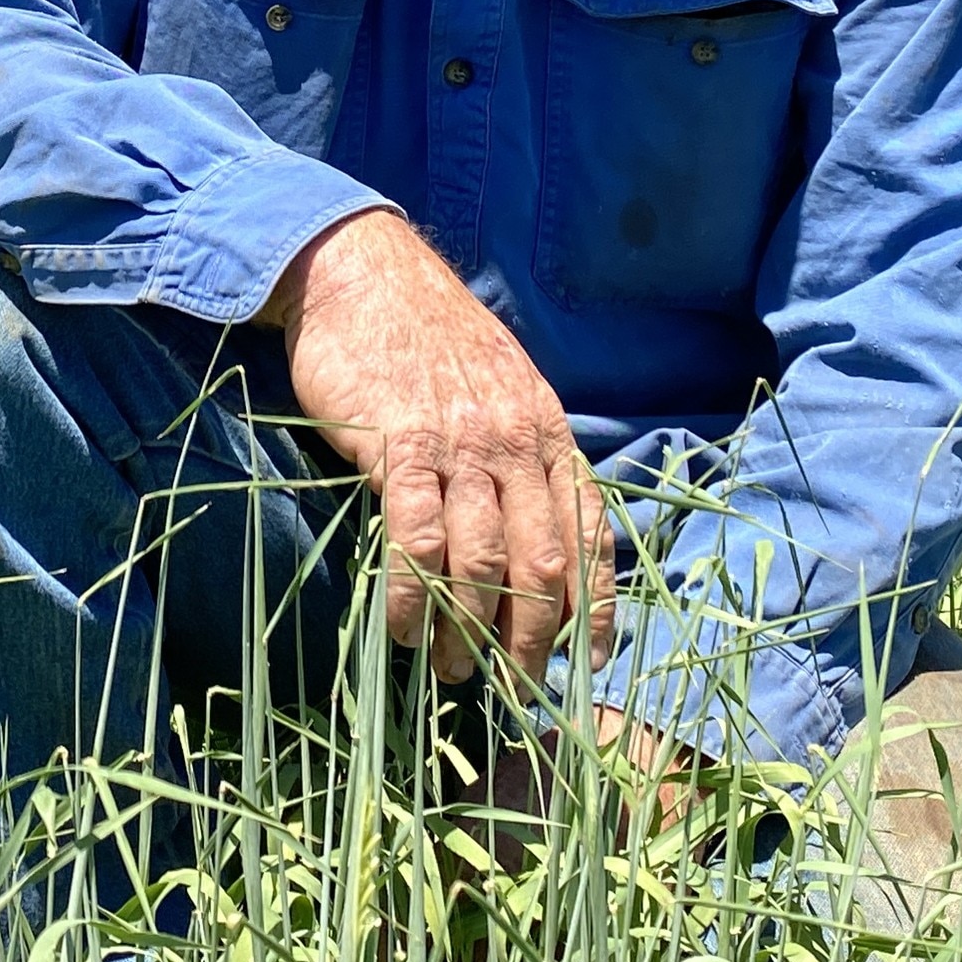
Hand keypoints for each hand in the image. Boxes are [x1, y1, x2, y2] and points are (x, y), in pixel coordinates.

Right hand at [263, 209, 616, 685]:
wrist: (363, 274)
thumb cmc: (427, 339)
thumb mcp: (501, 388)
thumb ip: (521, 455)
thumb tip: (529, 539)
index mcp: (547, 432)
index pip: (590, 534)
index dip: (597, 605)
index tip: (590, 660)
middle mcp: (515, 443)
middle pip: (542, 565)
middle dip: (530, 640)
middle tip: (510, 687)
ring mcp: (459, 446)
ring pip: (483, 562)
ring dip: (469, 631)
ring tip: (452, 671)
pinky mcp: (399, 447)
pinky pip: (416, 540)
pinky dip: (415, 596)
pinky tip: (406, 628)